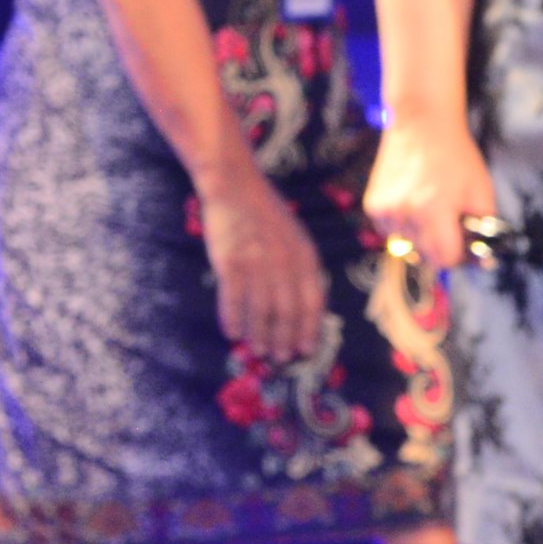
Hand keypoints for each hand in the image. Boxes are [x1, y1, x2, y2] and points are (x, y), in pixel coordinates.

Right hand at [201, 166, 329, 357]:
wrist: (234, 185)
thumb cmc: (265, 213)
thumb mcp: (295, 237)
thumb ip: (301, 268)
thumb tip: (303, 307)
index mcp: (304, 256)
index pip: (312, 303)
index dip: (308, 330)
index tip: (304, 351)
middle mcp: (283, 263)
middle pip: (286, 312)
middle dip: (283, 339)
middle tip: (279, 358)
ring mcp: (256, 263)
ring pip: (260, 311)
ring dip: (259, 335)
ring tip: (257, 350)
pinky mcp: (230, 262)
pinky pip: (232, 300)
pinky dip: (232, 319)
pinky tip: (232, 333)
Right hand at [367, 122, 499, 274]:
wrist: (421, 124)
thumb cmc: (456, 157)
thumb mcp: (481, 193)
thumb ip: (484, 232)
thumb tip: (483, 263)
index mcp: (432, 212)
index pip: (445, 260)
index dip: (460, 255)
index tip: (465, 242)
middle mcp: (404, 214)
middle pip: (425, 256)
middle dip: (441, 246)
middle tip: (450, 222)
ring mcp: (384, 210)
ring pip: (408, 245)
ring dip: (421, 236)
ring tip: (430, 208)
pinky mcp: (372, 205)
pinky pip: (391, 233)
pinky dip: (404, 226)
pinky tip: (413, 203)